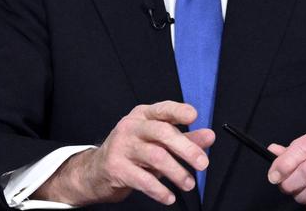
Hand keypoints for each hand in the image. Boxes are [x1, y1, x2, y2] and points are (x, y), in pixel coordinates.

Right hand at [35, 101, 213, 205]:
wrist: (96, 171)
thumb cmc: (132, 153)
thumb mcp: (158, 142)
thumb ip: (185, 138)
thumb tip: (210, 136)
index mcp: (143, 115)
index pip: (162, 109)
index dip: (178, 111)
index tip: (194, 116)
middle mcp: (131, 127)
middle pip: (162, 132)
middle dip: (186, 148)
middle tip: (203, 164)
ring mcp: (121, 146)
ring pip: (155, 156)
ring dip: (177, 172)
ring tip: (189, 184)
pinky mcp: (116, 167)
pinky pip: (142, 179)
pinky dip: (159, 190)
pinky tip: (169, 197)